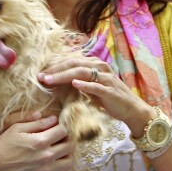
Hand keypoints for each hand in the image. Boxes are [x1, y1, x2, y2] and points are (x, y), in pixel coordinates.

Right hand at [0, 113, 74, 170]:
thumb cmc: (3, 146)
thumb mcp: (17, 128)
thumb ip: (36, 123)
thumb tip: (53, 119)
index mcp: (40, 141)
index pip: (63, 131)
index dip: (62, 126)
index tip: (58, 126)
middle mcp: (46, 156)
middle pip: (70, 145)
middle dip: (67, 138)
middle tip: (60, 136)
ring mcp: (46, 170)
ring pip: (69, 160)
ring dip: (67, 152)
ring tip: (59, 148)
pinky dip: (61, 164)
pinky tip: (54, 159)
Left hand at [39, 58, 153, 137]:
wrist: (130, 109)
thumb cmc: (109, 98)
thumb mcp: (92, 87)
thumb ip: (79, 81)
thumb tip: (59, 79)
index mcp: (95, 64)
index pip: (71, 61)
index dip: (55, 66)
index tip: (40, 73)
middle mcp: (100, 67)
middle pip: (74, 64)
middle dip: (55, 70)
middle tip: (40, 76)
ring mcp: (106, 78)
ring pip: (82, 72)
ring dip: (63, 75)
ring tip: (50, 80)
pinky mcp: (110, 90)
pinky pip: (96, 86)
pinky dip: (85, 84)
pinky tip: (74, 83)